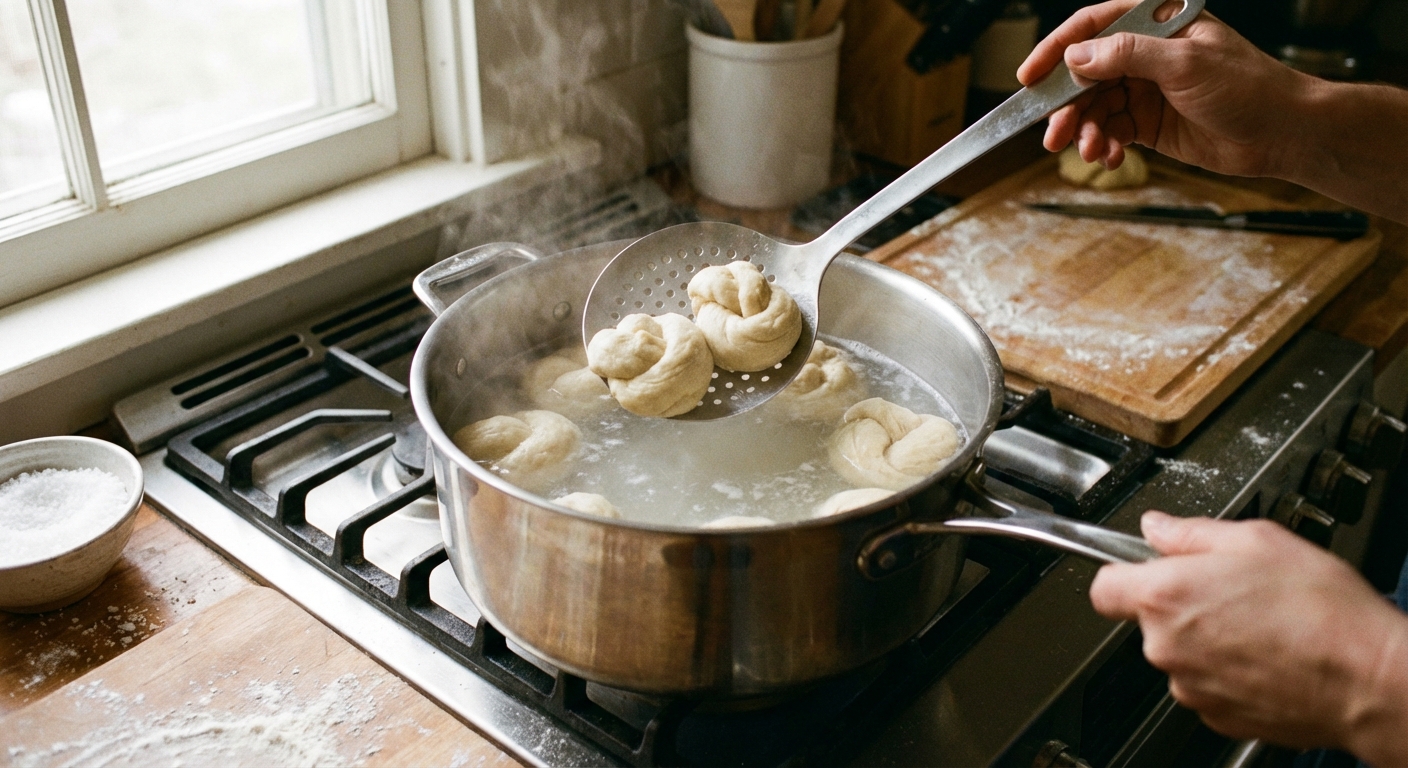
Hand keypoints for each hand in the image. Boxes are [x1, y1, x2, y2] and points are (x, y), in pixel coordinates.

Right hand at [1015, 1, 1312, 177]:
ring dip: (1086, 131)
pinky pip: (1112, 131)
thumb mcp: (1185, 64)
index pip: (1095, 26)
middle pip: (1086, 74)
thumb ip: (1128, 56)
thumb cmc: (1249, 87)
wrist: (1283, 133)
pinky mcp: (1149, 122)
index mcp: (1158, 22)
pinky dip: (1105, 146)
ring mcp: (1147, 88)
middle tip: (1053, 133)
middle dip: (1067, 106)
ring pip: (1095, 107)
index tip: (1029, 76)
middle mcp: (1148, 53)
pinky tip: (1110, 159)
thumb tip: (1077, 56)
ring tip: (1089, 152)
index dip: (1057, 49)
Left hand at [1090, 511, 1407, 763]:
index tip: (1144, 569)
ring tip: (1259, 624)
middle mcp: (1166, 645)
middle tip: (1231, 590)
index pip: (1103, 586)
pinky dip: (1229, 671)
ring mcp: (1189, 685)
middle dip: (1181, 603)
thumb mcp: (1256, 540)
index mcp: (1165, 595)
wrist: (1365, 678)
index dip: (1123, 574)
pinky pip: (1207, 684)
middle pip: (1149, 620)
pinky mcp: (1216, 715)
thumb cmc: (1320, 609)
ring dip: (1207, 639)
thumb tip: (1159, 527)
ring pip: (1181, 654)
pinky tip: (1267, 655)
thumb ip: (1192, 532)